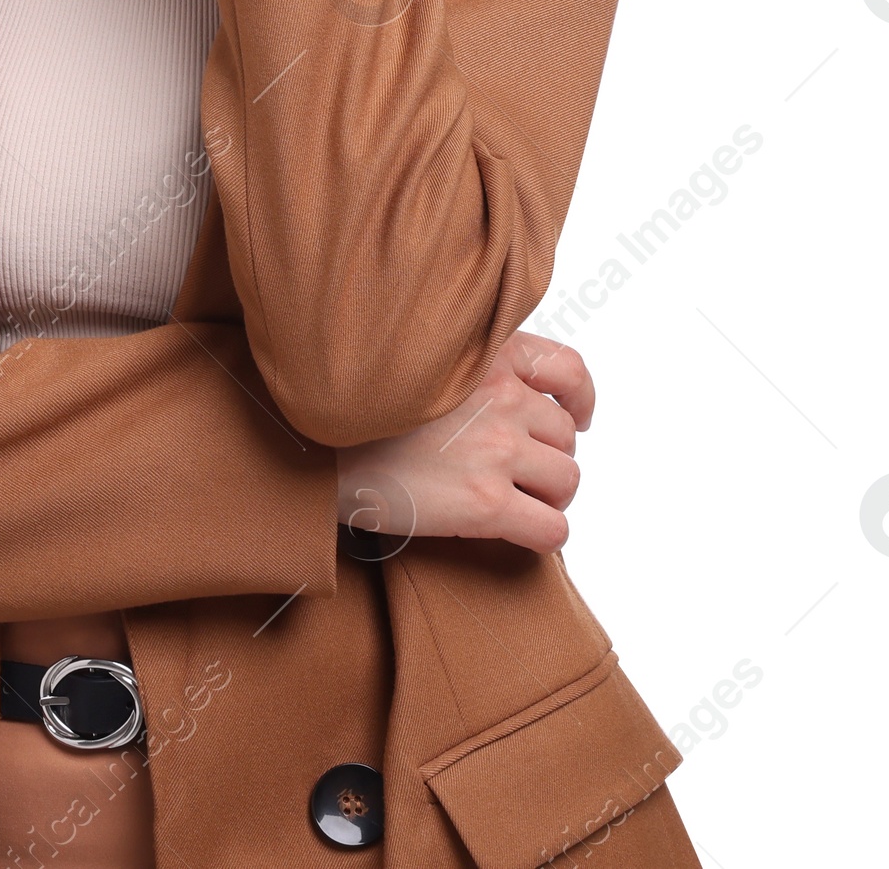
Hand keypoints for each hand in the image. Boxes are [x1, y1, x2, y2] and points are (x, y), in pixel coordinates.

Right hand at [334, 333, 592, 555]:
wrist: (310, 448)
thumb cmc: (352, 408)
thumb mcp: (414, 359)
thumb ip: (464, 363)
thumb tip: (503, 391)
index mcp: (483, 353)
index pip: (566, 368)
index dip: (578, 399)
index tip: (574, 416)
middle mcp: (499, 395)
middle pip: (565, 435)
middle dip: (547, 456)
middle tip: (516, 472)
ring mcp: (496, 449)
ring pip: (566, 480)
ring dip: (547, 496)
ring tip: (515, 503)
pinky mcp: (486, 504)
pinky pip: (552, 530)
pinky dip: (543, 536)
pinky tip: (517, 534)